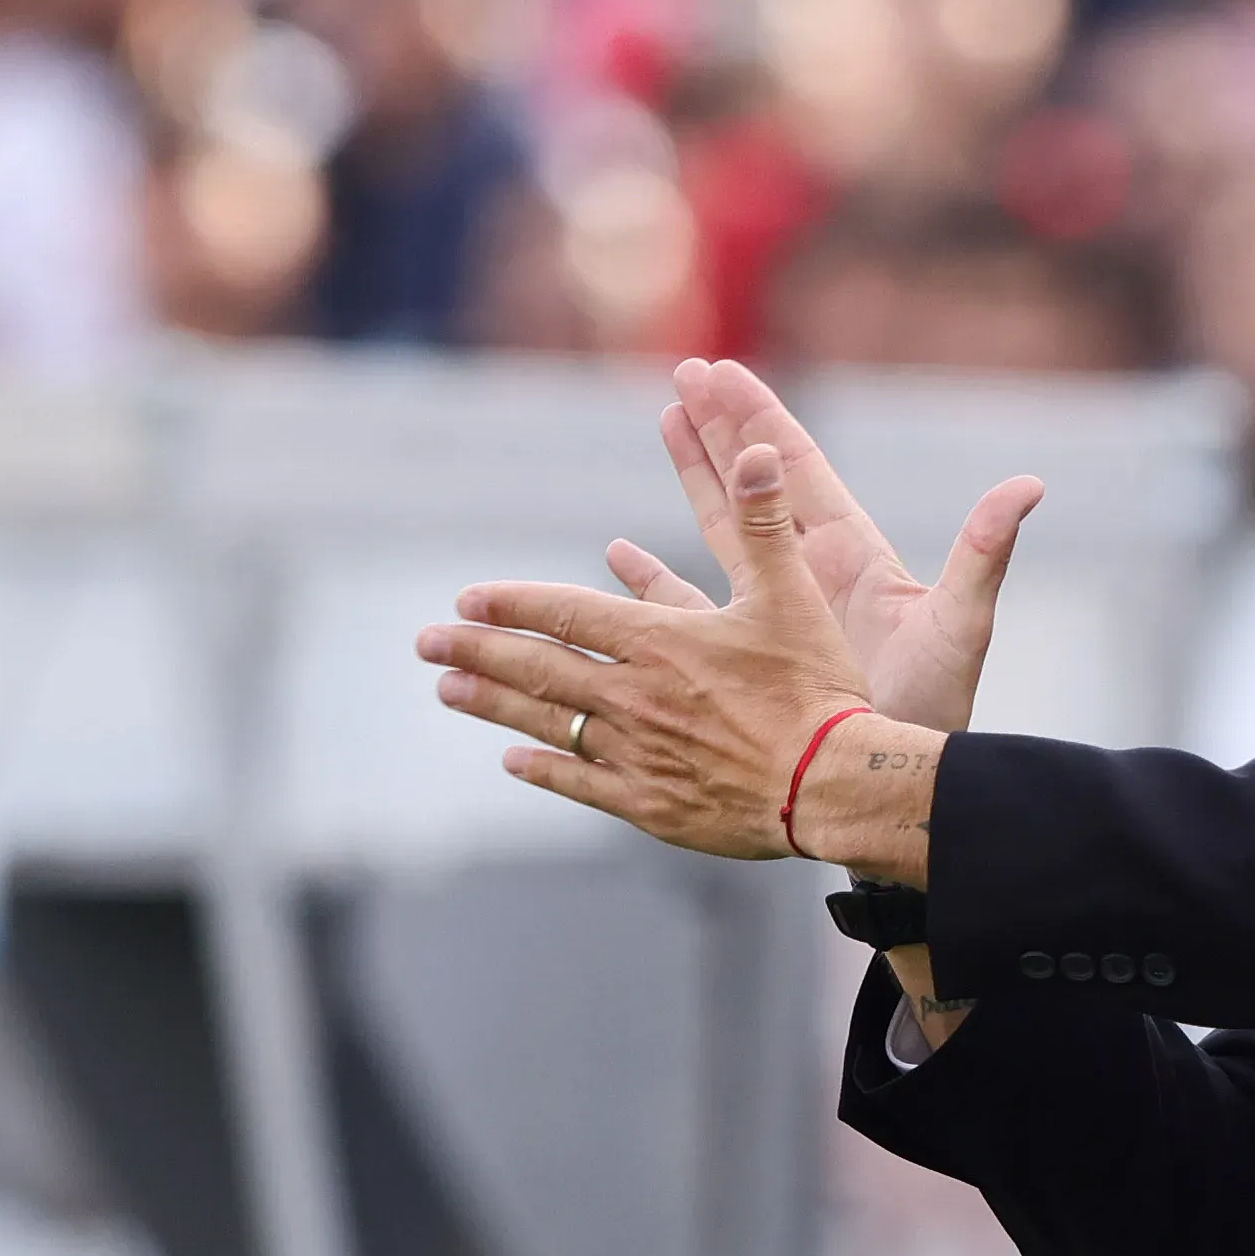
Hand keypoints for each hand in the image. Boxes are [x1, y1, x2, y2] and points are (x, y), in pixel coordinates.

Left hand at [420, 441, 910, 861]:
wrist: (829, 783)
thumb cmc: (815, 688)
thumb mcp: (791, 596)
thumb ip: (764, 525)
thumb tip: (760, 452)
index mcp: (658, 642)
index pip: (566, 614)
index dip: (514, 603)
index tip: (468, 597)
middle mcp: (632, 695)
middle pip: (539, 667)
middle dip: (476, 650)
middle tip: (425, 642)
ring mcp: (635, 753)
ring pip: (548, 721)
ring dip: (492, 703)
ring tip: (447, 689)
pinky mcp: (649, 803)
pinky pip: (579, 782)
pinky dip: (542, 768)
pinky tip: (513, 761)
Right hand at [605, 357, 1044, 733]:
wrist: (893, 786)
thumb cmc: (934, 712)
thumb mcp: (960, 628)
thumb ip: (984, 555)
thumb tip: (1029, 485)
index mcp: (854, 558)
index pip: (799, 470)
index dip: (759, 419)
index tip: (720, 371)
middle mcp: (814, 575)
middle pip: (759, 482)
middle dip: (723, 428)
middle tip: (683, 373)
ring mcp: (781, 615)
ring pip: (724, 529)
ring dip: (695, 478)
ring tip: (664, 422)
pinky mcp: (751, 659)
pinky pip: (691, 606)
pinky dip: (654, 579)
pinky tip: (620, 555)